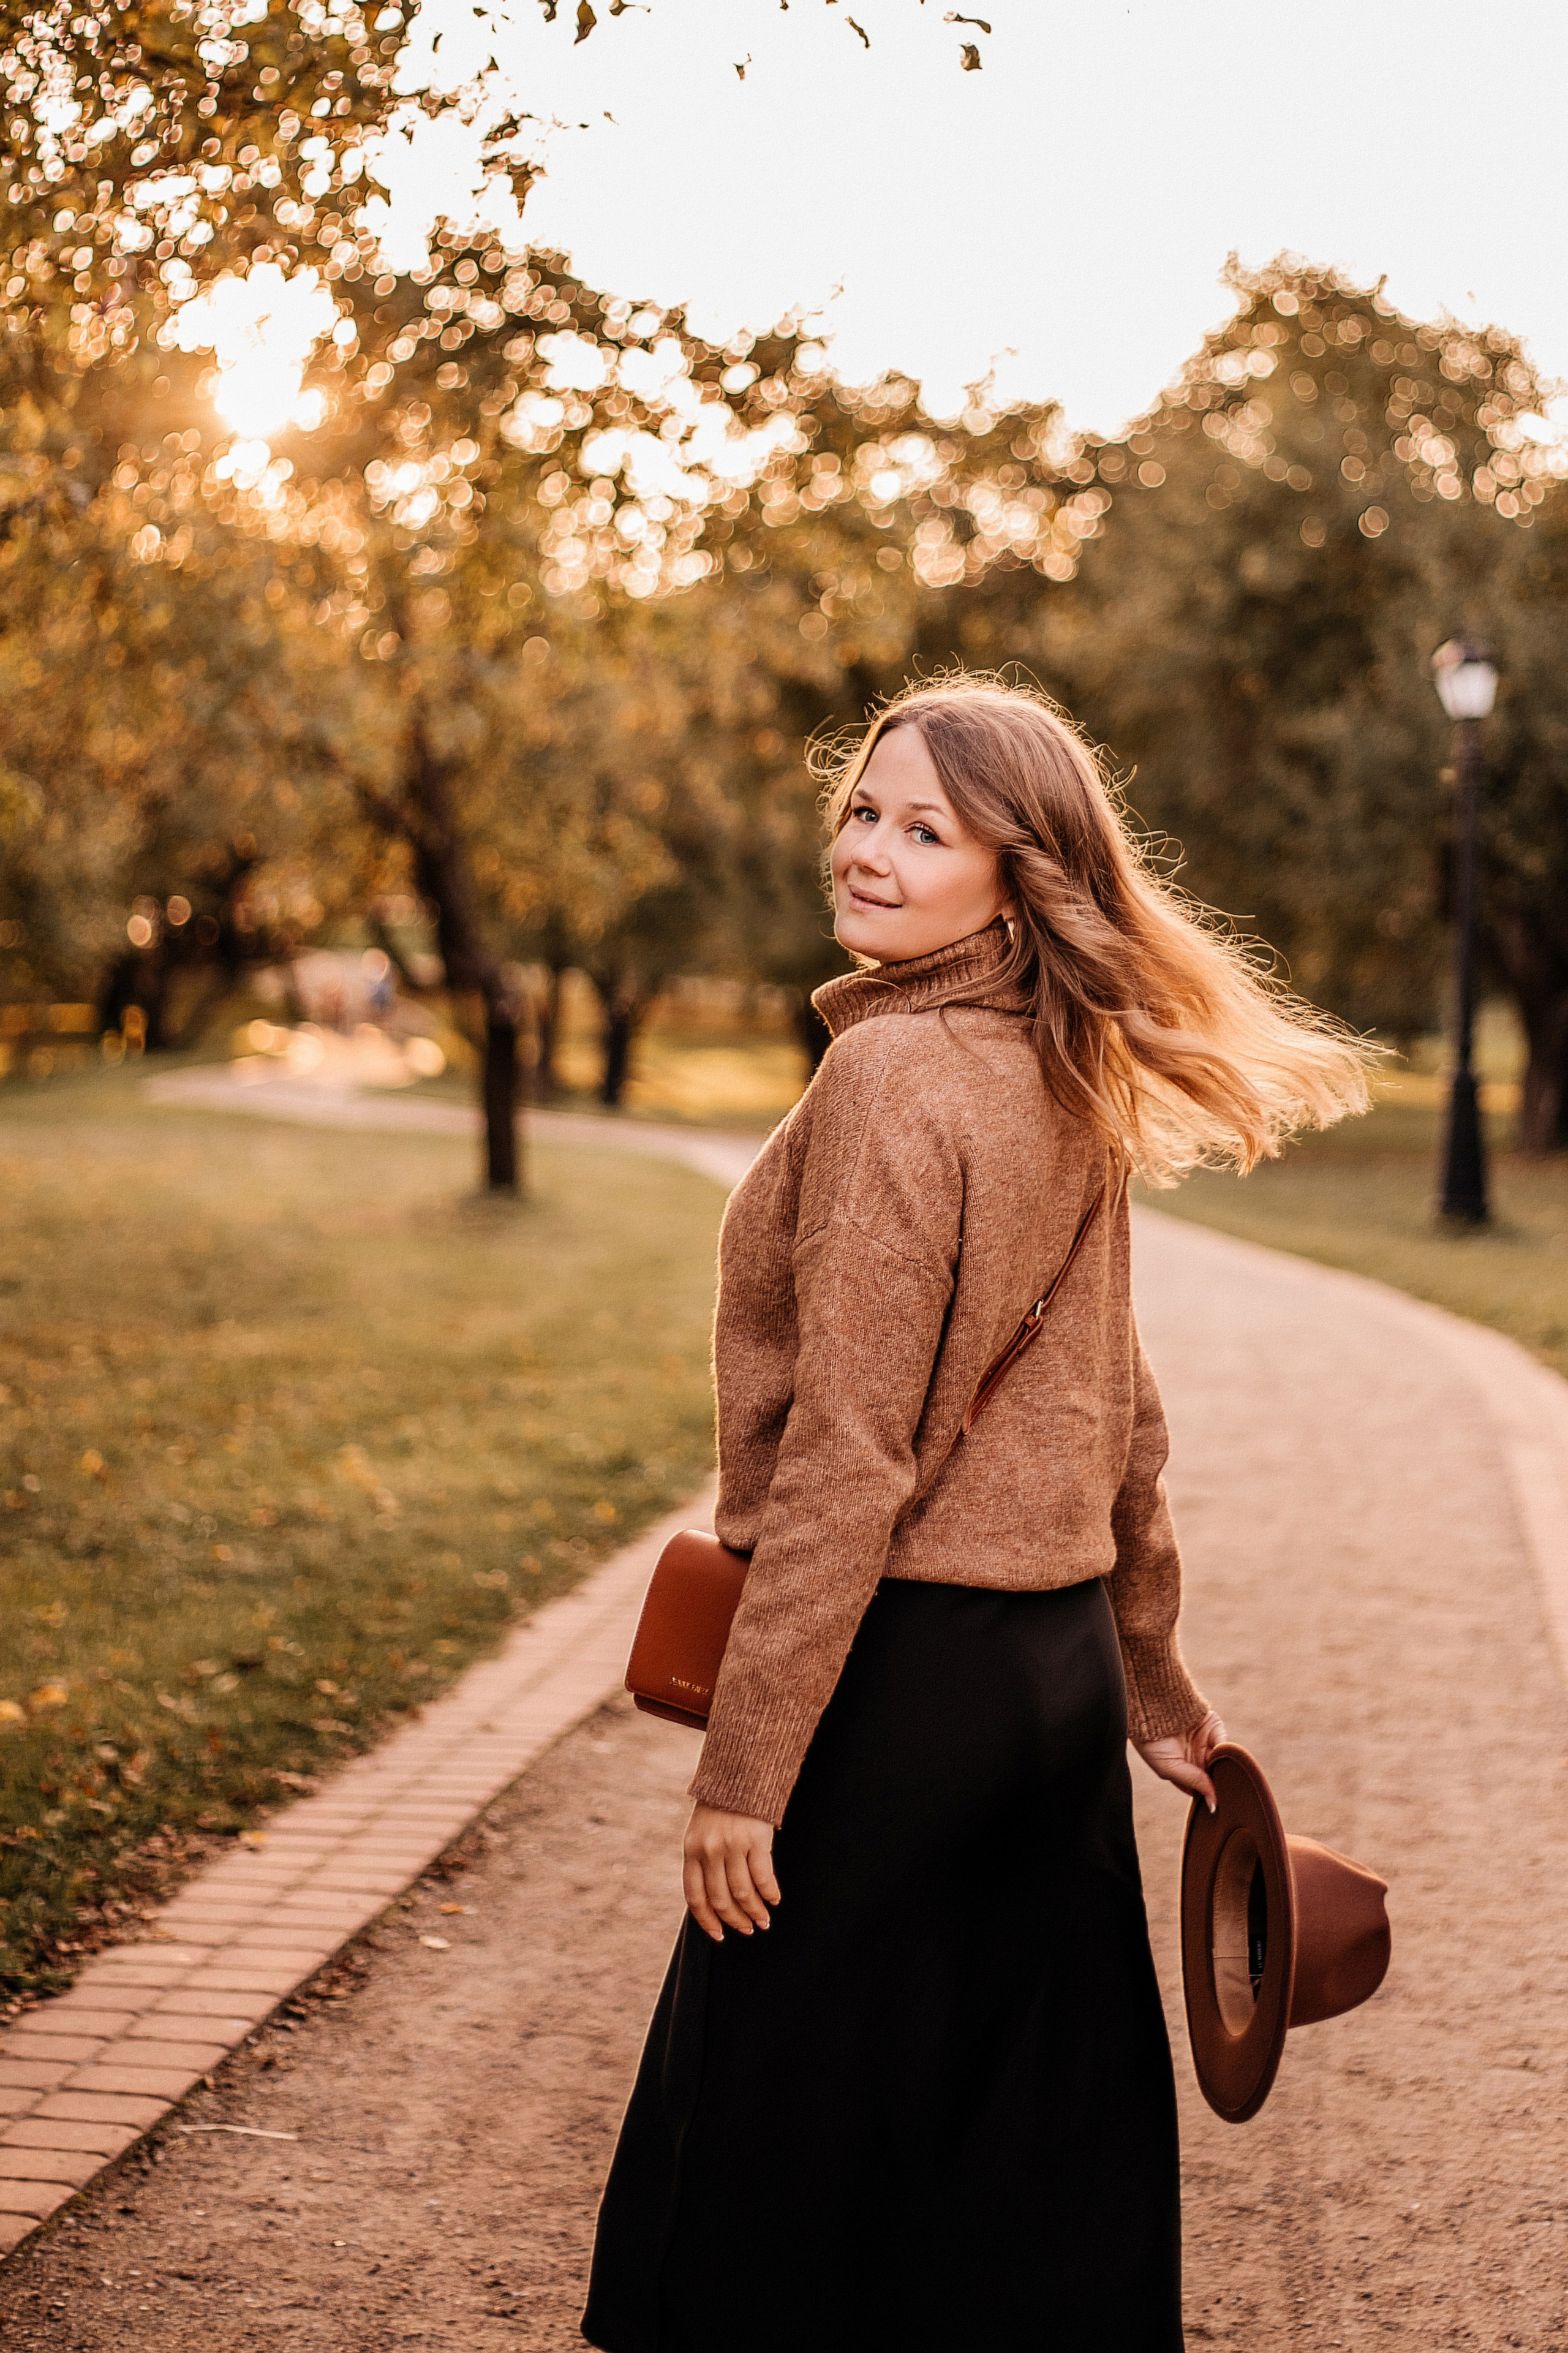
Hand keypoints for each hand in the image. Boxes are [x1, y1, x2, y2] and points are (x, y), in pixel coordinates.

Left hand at [682, 1803, 779, 1941]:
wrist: (738, 1773)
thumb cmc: (720, 1808)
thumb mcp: (700, 1833)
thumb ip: (703, 1862)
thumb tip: (713, 1902)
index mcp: (691, 1851)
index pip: (695, 1896)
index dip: (707, 1920)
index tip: (719, 1935)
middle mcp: (709, 1851)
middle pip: (721, 1899)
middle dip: (735, 1920)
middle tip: (748, 1929)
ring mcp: (732, 1845)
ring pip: (743, 1892)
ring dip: (755, 1911)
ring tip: (764, 1921)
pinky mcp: (755, 1839)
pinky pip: (763, 1876)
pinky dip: (769, 1893)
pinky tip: (775, 1899)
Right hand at [1134, 1710, 1225, 1812]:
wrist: (1151, 1708)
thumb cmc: (1152, 1743)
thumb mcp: (1169, 1768)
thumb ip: (1194, 1783)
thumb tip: (1214, 1805)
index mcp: (1184, 1770)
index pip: (1202, 1788)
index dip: (1209, 1795)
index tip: (1216, 1804)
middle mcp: (1196, 1758)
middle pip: (1215, 1775)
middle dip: (1220, 1783)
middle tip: (1226, 1794)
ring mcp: (1206, 1743)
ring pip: (1223, 1762)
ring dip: (1226, 1769)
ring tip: (1225, 1778)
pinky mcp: (1214, 1729)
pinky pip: (1226, 1745)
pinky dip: (1227, 1753)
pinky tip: (1222, 1759)